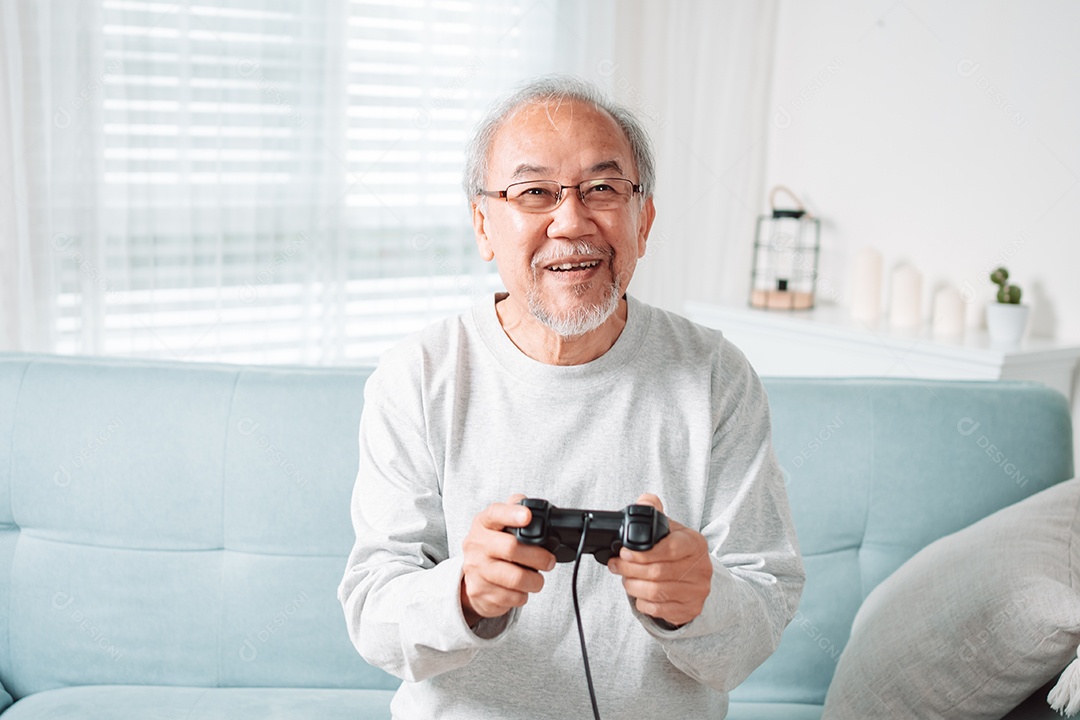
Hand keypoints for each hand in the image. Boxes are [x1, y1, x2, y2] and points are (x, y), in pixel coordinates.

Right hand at [460, 494, 555, 626]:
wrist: (472, 577)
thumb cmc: (493, 546)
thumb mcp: (498, 524)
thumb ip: (514, 509)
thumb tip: (530, 502)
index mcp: (483, 524)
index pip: (495, 514)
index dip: (512, 514)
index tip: (528, 516)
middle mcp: (476, 546)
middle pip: (511, 548)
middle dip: (538, 556)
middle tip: (549, 561)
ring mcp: (477, 570)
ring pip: (515, 578)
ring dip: (535, 580)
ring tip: (538, 578)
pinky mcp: (480, 593)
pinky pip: (512, 597)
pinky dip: (524, 594)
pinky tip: (521, 588)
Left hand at [608, 493, 711, 627]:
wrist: (697, 576)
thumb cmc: (678, 551)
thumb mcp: (670, 529)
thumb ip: (655, 512)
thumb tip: (644, 501)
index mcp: (695, 543)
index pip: (669, 549)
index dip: (642, 553)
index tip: (623, 553)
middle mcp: (701, 568)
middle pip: (657, 572)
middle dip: (629, 570)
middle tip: (616, 566)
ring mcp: (698, 591)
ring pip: (656, 592)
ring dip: (633, 586)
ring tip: (625, 578)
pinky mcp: (691, 609)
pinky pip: (659, 610)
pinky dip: (643, 602)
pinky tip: (639, 594)